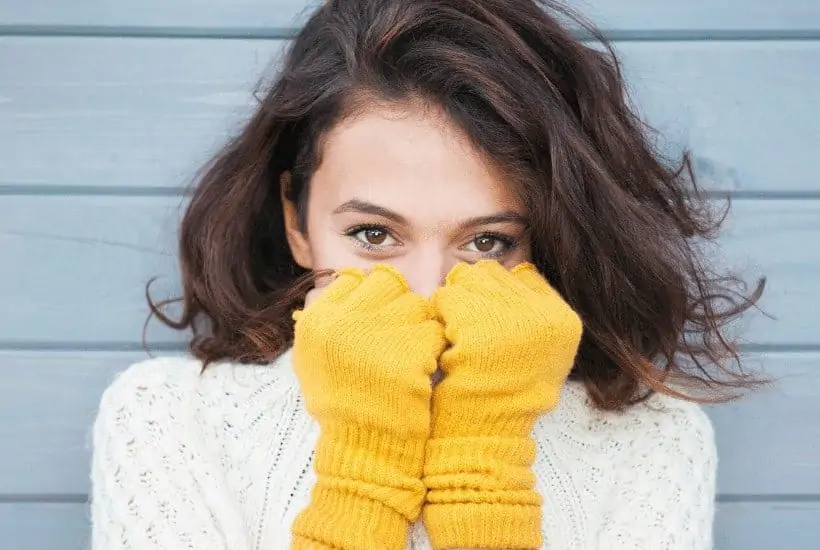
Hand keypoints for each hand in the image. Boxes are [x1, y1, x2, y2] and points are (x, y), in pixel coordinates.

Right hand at [290, 265, 445, 549]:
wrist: (364, 450)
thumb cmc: (343, 403)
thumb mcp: (315, 359)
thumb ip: (329, 318)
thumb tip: (350, 278)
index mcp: (315, 321)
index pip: (354, 279)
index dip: (372, 297)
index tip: (378, 319)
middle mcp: (340, 322)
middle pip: (387, 282)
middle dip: (398, 305)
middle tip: (400, 335)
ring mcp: (375, 336)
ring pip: (416, 304)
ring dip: (419, 326)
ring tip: (410, 356)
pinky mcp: (408, 353)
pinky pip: (435, 331)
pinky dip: (435, 348)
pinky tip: (423, 370)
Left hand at [422, 260, 582, 549]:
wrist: (486, 434)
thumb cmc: (506, 395)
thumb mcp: (540, 352)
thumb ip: (533, 313)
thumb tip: (512, 268)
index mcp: (564, 320)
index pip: (524, 274)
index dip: (498, 292)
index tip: (488, 320)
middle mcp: (544, 315)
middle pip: (492, 271)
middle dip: (473, 294)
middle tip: (468, 328)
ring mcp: (512, 318)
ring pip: (465, 278)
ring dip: (453, 303)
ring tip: (457, 336)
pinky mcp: (479, 325)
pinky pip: (446, 298)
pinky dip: (439, 317)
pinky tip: (446, 343)